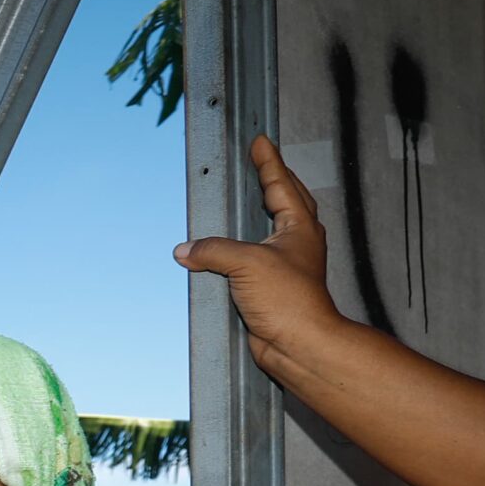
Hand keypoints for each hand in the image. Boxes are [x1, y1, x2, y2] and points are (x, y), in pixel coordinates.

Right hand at [174, 135, 343, 365]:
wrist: (299, 344)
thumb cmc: (290, 301)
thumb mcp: (247, 264)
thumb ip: (213, 250)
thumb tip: (186, 249)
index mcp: (299, 227)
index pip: (281, 183)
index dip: (268, 160)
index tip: (260, 141)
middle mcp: (296, 242)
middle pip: (287, 200)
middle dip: (275, 180)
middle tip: (261, 163)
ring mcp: (286, 265)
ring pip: (272, 229)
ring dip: (262, 212)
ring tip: (250, 200)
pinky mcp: (272, 287)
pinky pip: (254, 259)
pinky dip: (242, 249)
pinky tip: (229, 252)